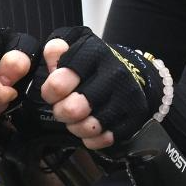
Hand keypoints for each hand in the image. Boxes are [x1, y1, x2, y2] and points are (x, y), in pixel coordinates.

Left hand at [40, 27, 163, 148]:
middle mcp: (114, 74)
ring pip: (89, 127)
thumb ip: (57, 50)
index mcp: (95, 53)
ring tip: (77, 118)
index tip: (53, 92)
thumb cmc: (96, 62)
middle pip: (73, 109)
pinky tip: (92, 127)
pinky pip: (105, 139)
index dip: (50, 92)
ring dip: (77, 126)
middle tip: (64, 107)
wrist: (133, 71)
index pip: (59, 83)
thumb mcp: (75, 46)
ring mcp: (127, 96)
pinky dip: (94, 138)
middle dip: (62, 112)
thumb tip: (52, 55)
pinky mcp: (135, 116)